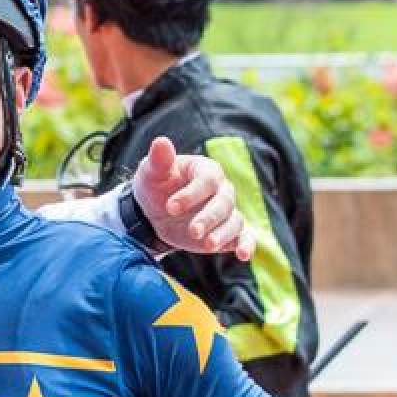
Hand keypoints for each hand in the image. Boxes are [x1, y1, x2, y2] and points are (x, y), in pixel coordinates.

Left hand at [132, 136, 254, 261]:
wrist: (155, 212)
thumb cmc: (156, 186)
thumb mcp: (152, 173)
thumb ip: (159, 160)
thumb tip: (161, 141)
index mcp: (206, 171)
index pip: (206, 181)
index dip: (190, 194)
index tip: (170, 207)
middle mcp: (222, 190)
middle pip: (223, 203)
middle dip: (208, 218)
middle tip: (192, 231)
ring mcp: (226, 212)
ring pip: (234, 221)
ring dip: (223, 234)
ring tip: (208, 245)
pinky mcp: (227, 233)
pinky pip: (243, 237)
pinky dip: (245, 245)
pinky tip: (242, 255)